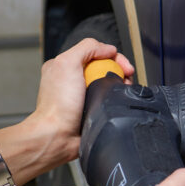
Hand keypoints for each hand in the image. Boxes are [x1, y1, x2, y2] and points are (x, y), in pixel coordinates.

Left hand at [25, 38, 134, 166]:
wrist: (58, 136)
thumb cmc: (58, 105)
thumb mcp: (67, 63)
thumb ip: (87, 48)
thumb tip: (108, 49)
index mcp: (66, 66)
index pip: (96, 53)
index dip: (114, 57)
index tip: (124, 67)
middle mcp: (74, 80)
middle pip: (105, 67)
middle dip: (120, 71)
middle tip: (126, 79)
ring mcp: (83, 96)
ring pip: (109, 84)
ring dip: (119, 87)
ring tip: (122, 91)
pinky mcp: (91, 110)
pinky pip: (108, 100)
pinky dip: (115, 101)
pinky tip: (116, 103)